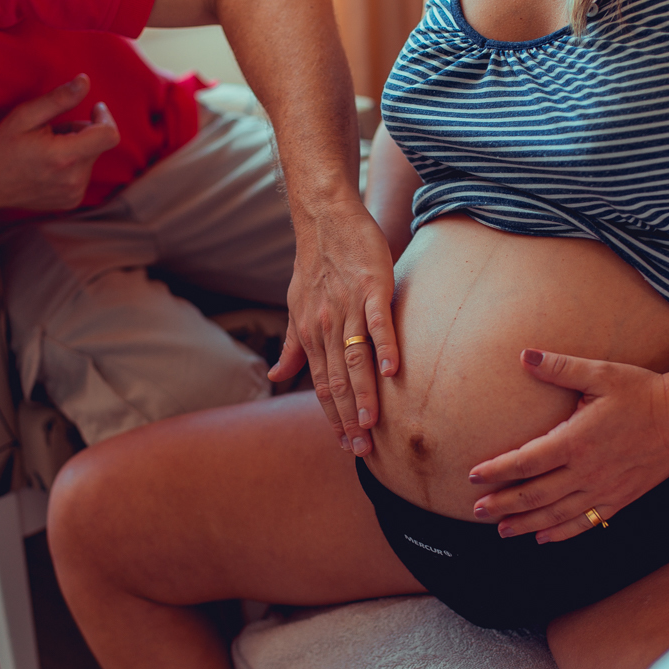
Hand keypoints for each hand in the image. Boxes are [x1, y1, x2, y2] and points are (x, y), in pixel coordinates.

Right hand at [0, 74, 119, 210]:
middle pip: (98, 144)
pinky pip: (83, 174)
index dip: (106, 117)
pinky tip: (48, 165)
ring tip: (46, 149)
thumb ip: (59, 99)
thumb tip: (85, 81)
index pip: (109, 136)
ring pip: (91, 158)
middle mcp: (74, 179)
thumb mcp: (25, 115)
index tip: (95, 107)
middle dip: (82, 130)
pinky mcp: (72, 201)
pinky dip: (72, 164)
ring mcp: (74, 193)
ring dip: (76, 148)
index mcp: (65, 157)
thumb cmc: (2, 147)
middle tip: (53, 129)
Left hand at [269, 202, 398, 455]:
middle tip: (361, 449)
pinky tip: (391, 373)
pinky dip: (384, 347)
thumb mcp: (296, 308)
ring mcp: (349, 308)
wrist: (325, 220)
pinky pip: (378, 323)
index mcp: (310, 334)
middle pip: (338, 381)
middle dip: (349, 418)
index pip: (322, 385)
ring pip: (355, 359)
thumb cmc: (314, 266)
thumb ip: (291, 346)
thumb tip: (276, 376)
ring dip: (364, 394)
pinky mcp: (372, 288)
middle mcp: (326, 326)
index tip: (346, 445)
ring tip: (371, 424)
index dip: (333, 417)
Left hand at [469, 350, 668, 542]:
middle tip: (476, 510)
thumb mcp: (601, 373)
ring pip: (556, 514)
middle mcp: (587, 472)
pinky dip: (562, 532)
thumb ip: (560, 367)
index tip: (473, 476)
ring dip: (525, 523)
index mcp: (576, 441)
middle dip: (502, 504)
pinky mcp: (620, 499)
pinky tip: (543, 537)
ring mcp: (604, 489)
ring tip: (501, 529)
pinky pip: (586, 523)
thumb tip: (524, 354)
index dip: (497, 470)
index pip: (526, 461)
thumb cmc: (643, 392)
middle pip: (534, 495)